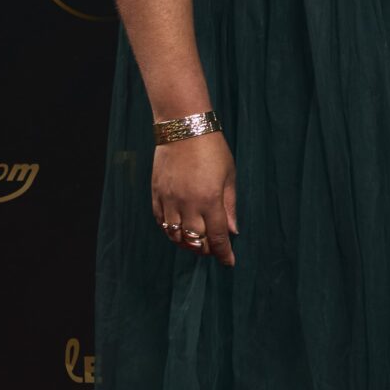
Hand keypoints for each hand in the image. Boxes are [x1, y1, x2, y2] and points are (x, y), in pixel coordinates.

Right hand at [151, 131, 238, 265]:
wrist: (184, 128)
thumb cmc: (212, 149)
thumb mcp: (229, 176)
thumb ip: (230, 206)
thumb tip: (233, 231)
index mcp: (210, 200)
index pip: (217, 237)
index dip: (224, 253)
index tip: (229, 262)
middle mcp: (188, 204)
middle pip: (195, 241)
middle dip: (206, 250)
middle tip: (213, 249)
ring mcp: (170, 200)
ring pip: (175, 235)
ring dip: (186, 244)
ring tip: (196, 242)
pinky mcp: (157, 194)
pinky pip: (161, 221)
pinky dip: (170, 230)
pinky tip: (178, 230)